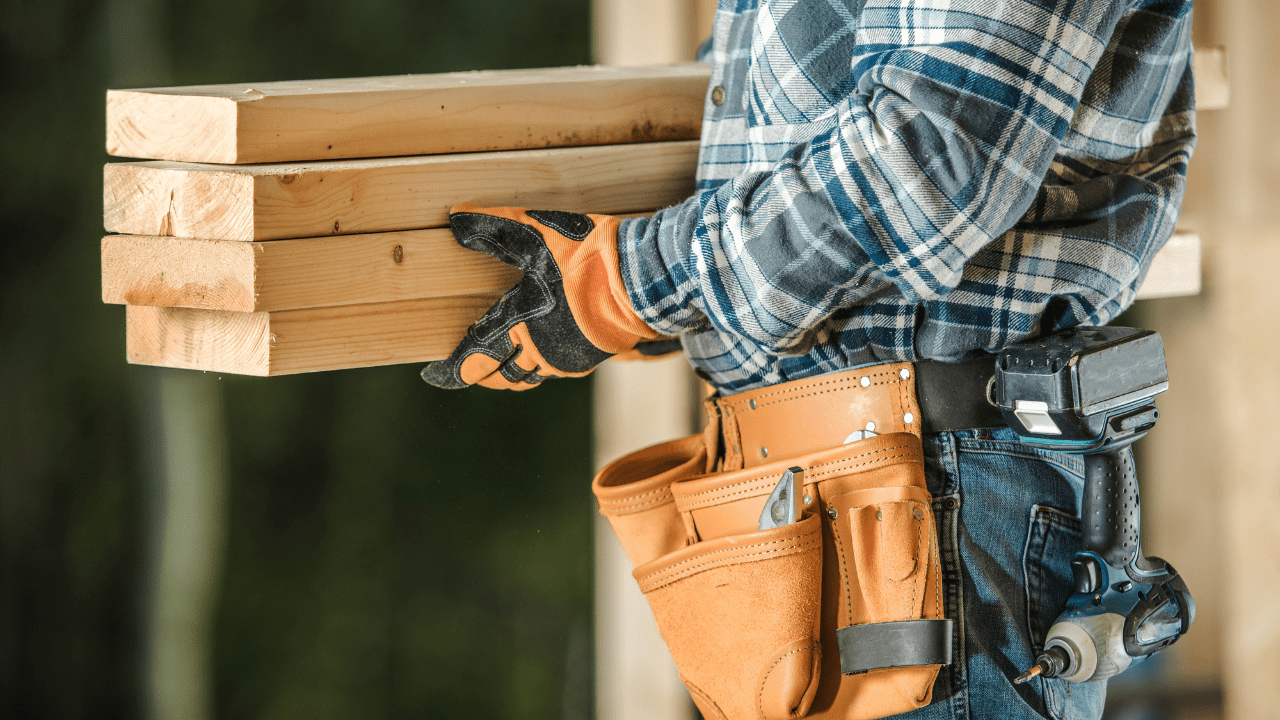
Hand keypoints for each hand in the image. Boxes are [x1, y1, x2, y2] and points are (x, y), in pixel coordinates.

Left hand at [421, 206, 661, 389]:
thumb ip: (495, 228)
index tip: (435, 374)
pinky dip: (539, 365)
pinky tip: (542, 351)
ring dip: (511, 371)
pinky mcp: (592, 355)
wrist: (644, 279)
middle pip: (502, 375)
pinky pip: (555, 369)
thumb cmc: (588, 257)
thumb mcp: (536, 233)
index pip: (476, 358)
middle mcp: (540, 351)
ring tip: (501, 363)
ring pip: (530, 376)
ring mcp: (567, 358)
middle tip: (469, 369)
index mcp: (519, 326)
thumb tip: (455, 218)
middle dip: (482, 373)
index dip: (454, 369)